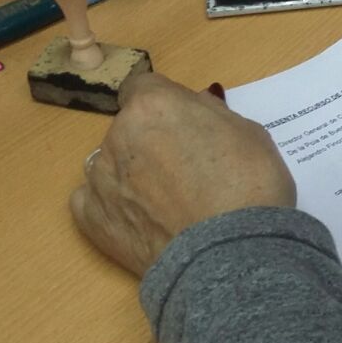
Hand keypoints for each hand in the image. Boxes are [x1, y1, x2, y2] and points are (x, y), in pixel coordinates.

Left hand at [71, 73, 295, 276]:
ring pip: (113, 163)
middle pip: (132, 126)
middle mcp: (118, 135)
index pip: (147, 86)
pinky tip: (144, 219)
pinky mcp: (91, 219)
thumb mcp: (249, 132)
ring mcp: (100, 178)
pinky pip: (94, 200)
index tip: (187, 123)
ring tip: (168, 202)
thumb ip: (211, 114)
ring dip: (134, 172)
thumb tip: (195, 109)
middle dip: (154, 139)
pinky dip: (115, 205)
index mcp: (155, 106)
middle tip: (189, 168)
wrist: (231, 256)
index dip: (169, 104)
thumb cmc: (249, 187)